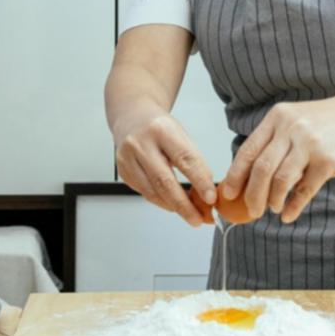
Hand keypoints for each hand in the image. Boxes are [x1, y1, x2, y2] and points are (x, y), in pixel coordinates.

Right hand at [113, 105, 216, 227]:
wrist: (131, 117)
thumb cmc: (159, 127)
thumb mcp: (181, 134)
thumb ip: (193, 160)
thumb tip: (207, 190)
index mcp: (161, 130)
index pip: (185, 159)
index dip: (200, 181)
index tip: (211, 198)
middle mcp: (141, 143)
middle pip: (164, 181)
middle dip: (184, 204)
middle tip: (199, 218)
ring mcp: (127, 158)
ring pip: (152, 191)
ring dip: (173, 207)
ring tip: (191, 215)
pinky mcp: (123, 171)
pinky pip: (145, 193)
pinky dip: (161, 202)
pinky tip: (173, 205)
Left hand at [223, 97, 334, 223]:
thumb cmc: (325, 123)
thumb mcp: (295, 121)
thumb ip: (273, 143)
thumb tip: (248, 177)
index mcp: (277, 118)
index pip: (248, 150)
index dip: (235, 175)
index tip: (228, 193)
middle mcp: (291, 128)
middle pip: (261, 169)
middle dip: (252, 195)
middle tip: (251, 210)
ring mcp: (310, 144)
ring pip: (281, 180)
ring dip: (272, 200)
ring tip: (272, 208)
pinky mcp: (328, 160)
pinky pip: (305, 190)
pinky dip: (294, 206)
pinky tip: (288, 214)